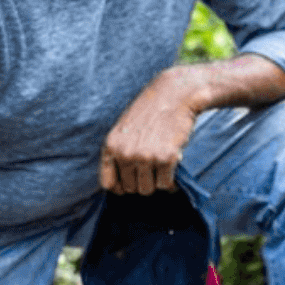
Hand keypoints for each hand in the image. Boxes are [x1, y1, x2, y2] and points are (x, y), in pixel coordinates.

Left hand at [100, 70, 199, 194]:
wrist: (175, 94)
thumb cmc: (150, 112)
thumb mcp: (124, 129)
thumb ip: (118, 153)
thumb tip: (118, 188)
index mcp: (111, 146)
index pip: (108, 184)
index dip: (122, 187)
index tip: (133, 181)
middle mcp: (125, 154)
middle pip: (131, 189)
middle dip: (143, 181)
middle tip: (153, 166)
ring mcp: (145, 157)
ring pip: (148, 189)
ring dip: (157, 181)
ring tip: (162, 165)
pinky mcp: (166, 158)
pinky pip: (166, 184)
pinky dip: (172, 180)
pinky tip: (173, 164)